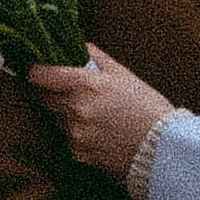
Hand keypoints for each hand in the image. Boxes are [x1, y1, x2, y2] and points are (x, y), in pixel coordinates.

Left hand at [26, 46, 173, 174]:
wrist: (163, 148)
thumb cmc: (148, 107)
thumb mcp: (124, 75)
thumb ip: (96, 58)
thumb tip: (78, 45)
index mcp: (84, 85)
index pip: (41, 75)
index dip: (36, 72)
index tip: (38, 71)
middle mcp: (74, 109)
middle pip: (44, 98)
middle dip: (53, 93)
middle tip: (73, 93)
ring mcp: (74, 133)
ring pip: (57, 119)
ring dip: (67, 115)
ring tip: (96, 115)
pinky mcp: (78, 154)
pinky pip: (68, 139)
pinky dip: (78, 135)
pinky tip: (100, 133)